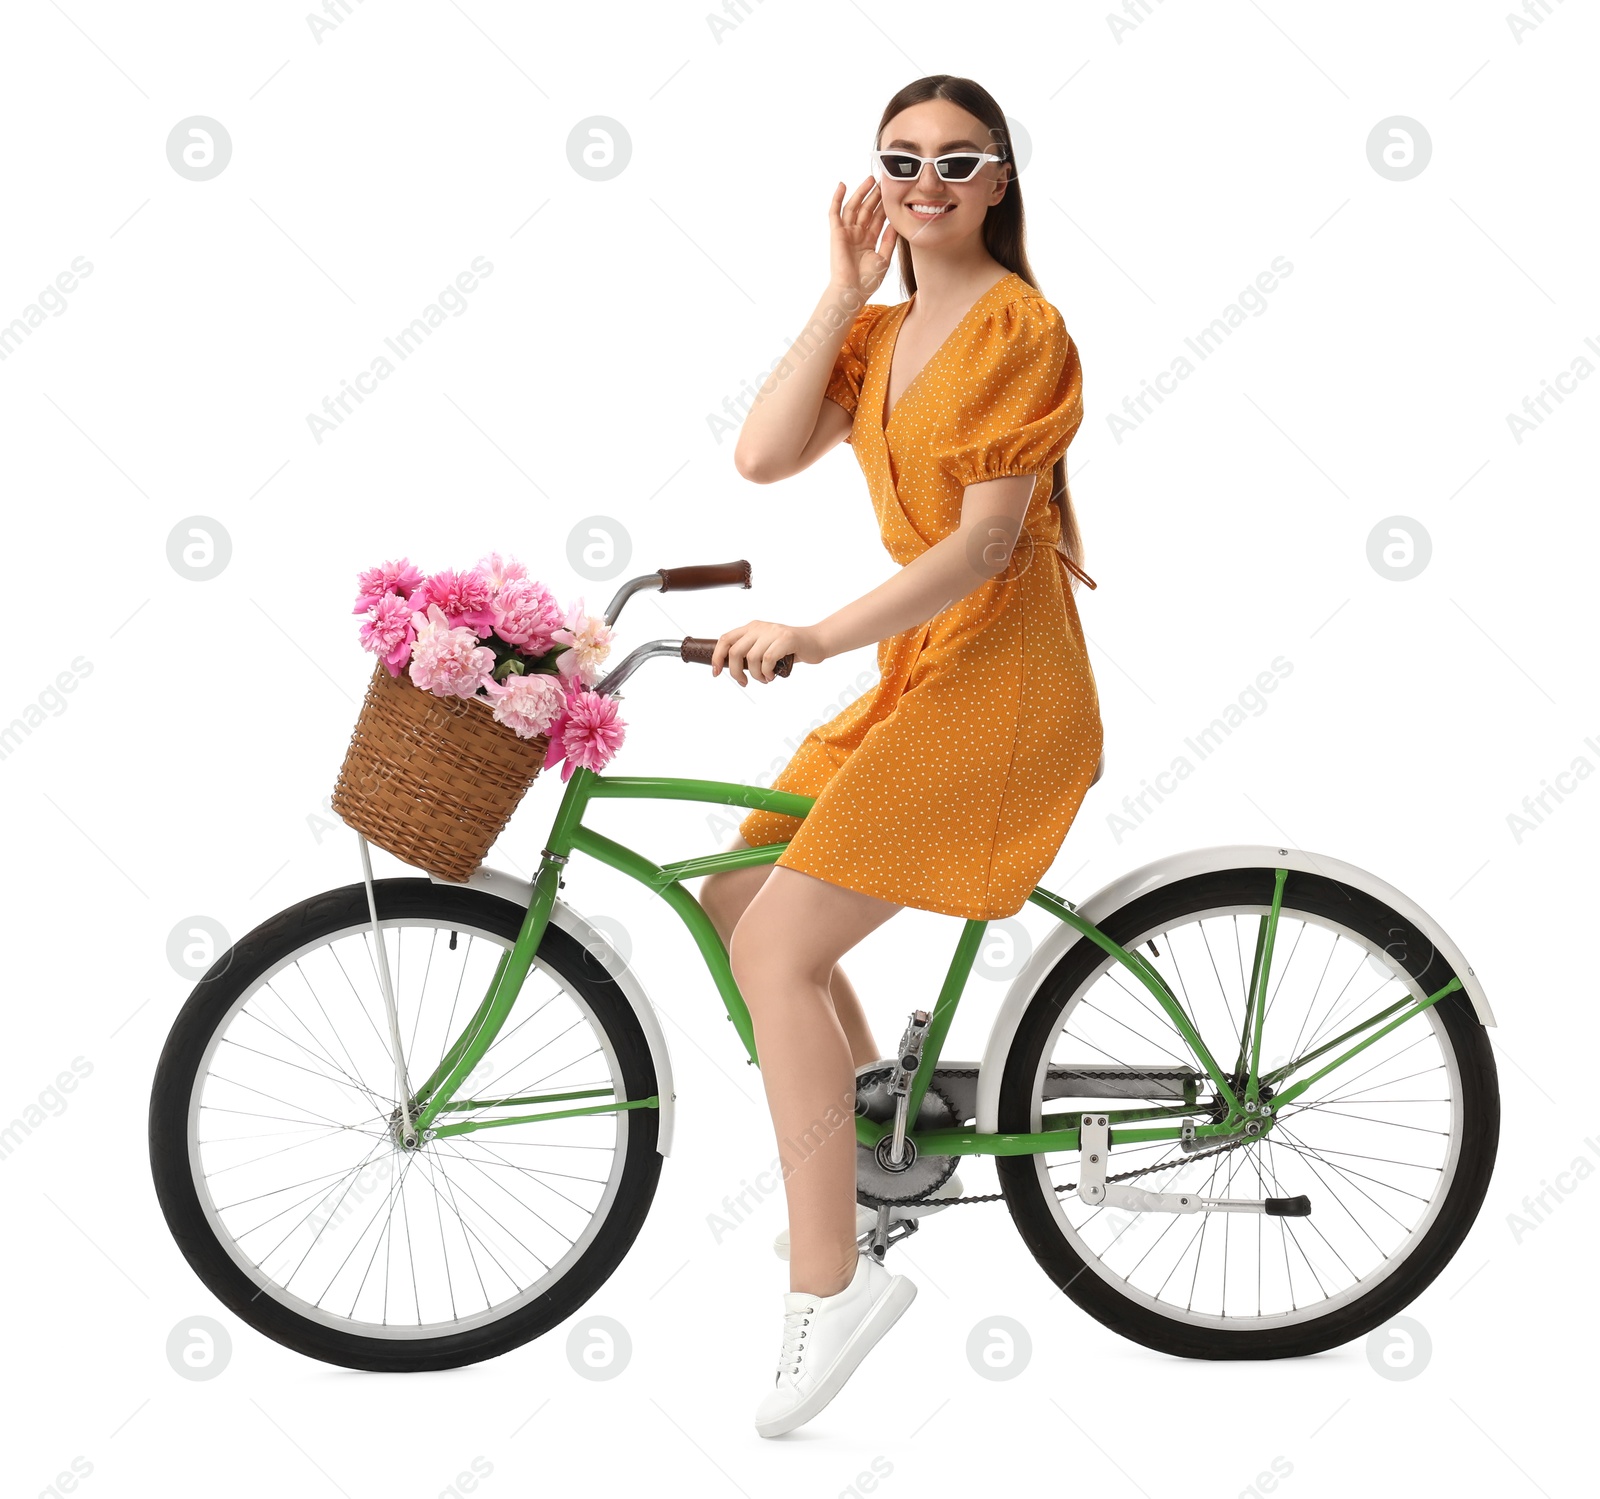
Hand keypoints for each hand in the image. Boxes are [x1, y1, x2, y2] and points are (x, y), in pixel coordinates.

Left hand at [711, 621, 825, 685]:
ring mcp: (773, 632)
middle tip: (744, 682)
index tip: (716, 673)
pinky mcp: (786, 639)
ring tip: (764, 679)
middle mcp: (760, 627)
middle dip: (735, 672)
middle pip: (735, 651)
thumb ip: (750, 653)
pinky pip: (767, 660)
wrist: (816, 642)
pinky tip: (772, 676)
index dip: (717, 657)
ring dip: (755, 675)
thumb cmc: (790, 649)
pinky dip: (766, 672)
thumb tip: (731, 668)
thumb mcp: (766, 647)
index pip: (725, 639)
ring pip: (751, 658)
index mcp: (752, 627)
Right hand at [828, 176, 897, 300]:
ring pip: (853, 207)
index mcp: (869, 240)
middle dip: (875, 195)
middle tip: (884, 180)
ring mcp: (846, 233)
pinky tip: (842, 185)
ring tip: (870, 179)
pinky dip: (837, 198)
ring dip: (861, 192)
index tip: (894, 191)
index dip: (885, 205)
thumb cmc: (867, 280)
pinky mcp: (836, 233)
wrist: (852, 291)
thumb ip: (889, 240)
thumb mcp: (884, 258)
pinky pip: (835, 212)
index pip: (878, 218)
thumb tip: (895, 222)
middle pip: (867, 209)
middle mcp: (857, 234)